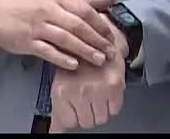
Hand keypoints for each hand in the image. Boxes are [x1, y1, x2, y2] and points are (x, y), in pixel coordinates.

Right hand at [0, 0, 118, 69]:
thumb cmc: (31, 7)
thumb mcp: (57, 0)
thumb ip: (85, 1)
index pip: (84, 10)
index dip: (100, 24)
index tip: (113, 37)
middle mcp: (49, 10)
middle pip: (77, 25)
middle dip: (96, 40)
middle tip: (111, 52)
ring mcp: (37, 27)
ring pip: (65, 38)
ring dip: (84, 50)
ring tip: (99, 60)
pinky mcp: (27, 42)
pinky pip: (47, 51)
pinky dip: (61, 58)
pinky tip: (74, 65)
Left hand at [50, 15, 128, 132]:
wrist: (96, 39)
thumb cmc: (77, 62)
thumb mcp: (61, 84)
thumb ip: (58, 112)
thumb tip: (54, 133)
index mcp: (62, 92)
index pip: (69, 123)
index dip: (74, 115)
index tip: (76, 105)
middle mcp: (79, 92)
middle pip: (87, 122)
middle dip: (88, 112)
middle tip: (87, 96)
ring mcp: (97, 90)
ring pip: (101, 118)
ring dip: (100, 108)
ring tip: (96, 92)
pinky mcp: (114, 87)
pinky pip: (115, 110)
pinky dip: (113, 103)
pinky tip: (106, 90)